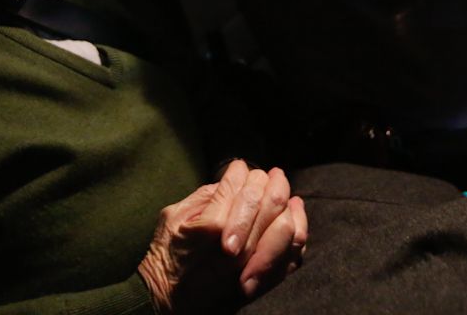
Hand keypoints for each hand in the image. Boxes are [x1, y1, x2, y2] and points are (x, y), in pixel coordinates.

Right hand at [137, 162, 308, 312]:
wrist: (173, 304)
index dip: (242, 171)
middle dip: (273, 182)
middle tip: (272, 173)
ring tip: (284, 188)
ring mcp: (253, 267)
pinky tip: (295, 212)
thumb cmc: (168, 257)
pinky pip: (293, 253)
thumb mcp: (173, 218)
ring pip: (286, 226)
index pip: (240, 188)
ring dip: (287, 202)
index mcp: (211, 227)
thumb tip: (234, 175)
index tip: (240, 167)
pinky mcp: (264, 282)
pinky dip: (298, 229)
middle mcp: (237, 249)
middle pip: (269, 203)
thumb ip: (204, 195)